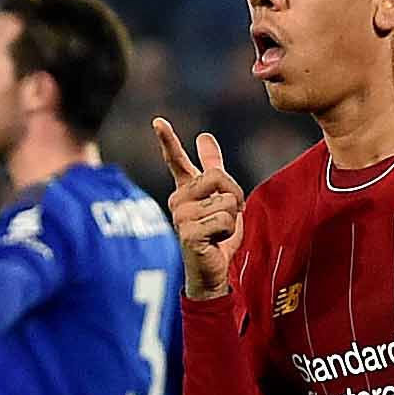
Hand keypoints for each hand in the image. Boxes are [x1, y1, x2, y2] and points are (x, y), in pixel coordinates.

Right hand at [150, 117, 242, 300]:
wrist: (211, 272)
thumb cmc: (215, 236)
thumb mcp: (219, 198)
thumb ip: (212, 168)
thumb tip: (204, 137)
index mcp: (185, 190)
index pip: (176, 160)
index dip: (168, 140)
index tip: (158, 121)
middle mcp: (178, 200)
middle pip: (218, 177)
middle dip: (235, 196)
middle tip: (230, 215)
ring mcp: (181, 216)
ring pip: (226, 201)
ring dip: (232, 220)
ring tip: (218, 233)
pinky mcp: (188, 233)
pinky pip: (224, 221)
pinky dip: (229, 233)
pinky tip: (215, 243)